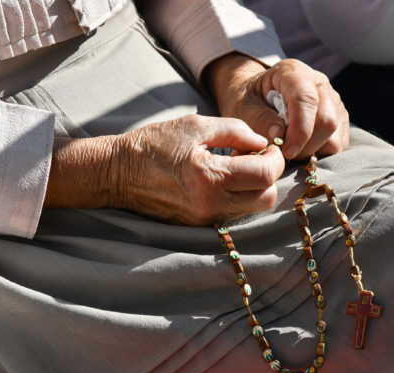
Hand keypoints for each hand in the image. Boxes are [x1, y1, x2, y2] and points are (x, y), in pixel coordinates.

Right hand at [45, 114, 284, 224]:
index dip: (276, 159)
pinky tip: (224, 179)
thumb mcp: (196, 126)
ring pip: (253, 208)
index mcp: (209, 177)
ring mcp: (205, 219)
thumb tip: (262, 143)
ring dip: (255, 187)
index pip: (265, 176)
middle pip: (267, 198)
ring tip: (237, 167)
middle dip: (270, 176)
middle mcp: (211, 204)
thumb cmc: (155, 144)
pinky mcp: (200, 225)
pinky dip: (239, 196)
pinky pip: (234, 213)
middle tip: (256, 157)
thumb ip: (236, 131)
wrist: (118, 173)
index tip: (269, 148)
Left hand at [206, 54, 348, 159]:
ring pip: (335, 136)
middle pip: (326, 121)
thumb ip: (259, 119)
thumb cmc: (249, 100)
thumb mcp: (243, 107)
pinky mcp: (339, 118)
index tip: (287, 152)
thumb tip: (279, 136)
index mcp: (293, 72)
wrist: (258, 97)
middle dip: (306, 146)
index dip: (300, 130)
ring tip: (291, 150)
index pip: (306, 100)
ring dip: (313, 152)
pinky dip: (321, 153)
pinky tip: (302, 149)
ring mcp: (332, 100)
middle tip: (284, 155)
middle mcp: (318, 83)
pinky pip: (338, 143)